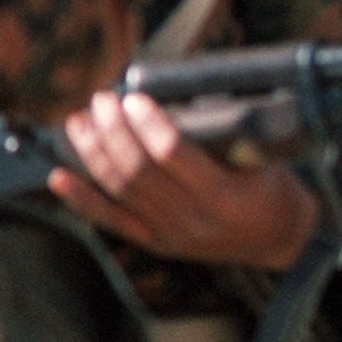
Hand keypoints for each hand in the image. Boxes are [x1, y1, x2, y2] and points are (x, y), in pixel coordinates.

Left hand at [49, 91, 320, 270]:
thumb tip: (177, 99)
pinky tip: (59, 175)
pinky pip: (112, 220)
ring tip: (79, 123)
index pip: (173, 153)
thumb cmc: (276, 190)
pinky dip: (82, 198)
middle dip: (113, 131)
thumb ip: (225, 136)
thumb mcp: (263, 160)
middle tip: (102, 101)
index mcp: (223, 195)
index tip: (134, 97)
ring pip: (120, 190)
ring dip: (94, 153)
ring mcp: (170, 234)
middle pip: (138, 170)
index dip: (148, 123)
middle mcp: (192, 218)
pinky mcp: (157, 243)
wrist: (283, 239)